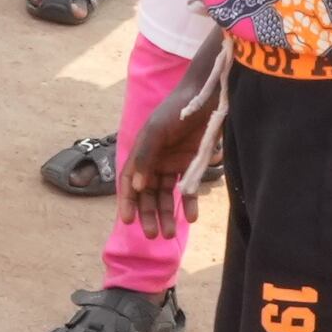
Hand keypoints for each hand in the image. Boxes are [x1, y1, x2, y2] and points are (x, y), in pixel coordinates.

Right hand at [120, 82, 216, 232]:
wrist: (205, 96)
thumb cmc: (176, 110)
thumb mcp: (157, 130)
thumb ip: (145, 157)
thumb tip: (137, 186)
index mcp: (141, 153)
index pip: (130, 182)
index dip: (127, 202)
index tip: (127, 221)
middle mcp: (154, 161)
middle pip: (147, 194)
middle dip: (148, 214)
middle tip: (154, 235)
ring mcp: (173, 163)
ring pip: (166, 195)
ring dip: (167, 214)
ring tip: (169, 234)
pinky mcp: (192, 164)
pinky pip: (188, 188)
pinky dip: (189, 203)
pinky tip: (192, 217)